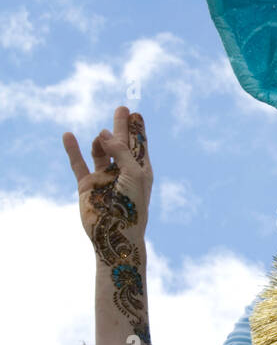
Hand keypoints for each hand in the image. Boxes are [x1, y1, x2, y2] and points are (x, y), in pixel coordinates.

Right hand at [62, 105, 152, 246]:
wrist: (115, 235)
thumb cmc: (131, 207)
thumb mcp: (133, 174)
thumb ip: (121, 151)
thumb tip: (105, 133)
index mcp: (140, 170)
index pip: (139, 145)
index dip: (137, 128)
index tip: (136, 113)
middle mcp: (122, 172)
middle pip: (121, 143)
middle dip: (121, 126)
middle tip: (123, 108)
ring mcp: (104, 178)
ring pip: (101, 151)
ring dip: (101, 141)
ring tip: (101, 138)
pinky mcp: (87, 185)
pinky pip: (78, 163)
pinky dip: (73, 150)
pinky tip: (68, 135)